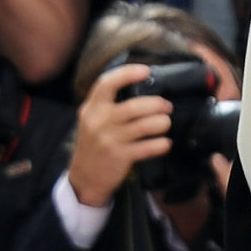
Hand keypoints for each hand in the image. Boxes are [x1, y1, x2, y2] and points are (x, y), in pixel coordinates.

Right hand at [66, 63, 174, 207]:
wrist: (84, 179)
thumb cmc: (94, 144)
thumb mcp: (93, 120)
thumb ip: (109, 104)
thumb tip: (142, 85)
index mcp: (91, 109)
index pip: (106, 84)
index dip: (127, 74)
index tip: (145, 70)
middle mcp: (98, 122)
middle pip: (133, 106)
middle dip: (157, 104)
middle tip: (166, 106)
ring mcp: (108, 141)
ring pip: (144, 126)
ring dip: (162, 123)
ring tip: (166, 123)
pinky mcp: (119, 157)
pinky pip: (147, 147)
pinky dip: (161, 144)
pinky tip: (165, 143)